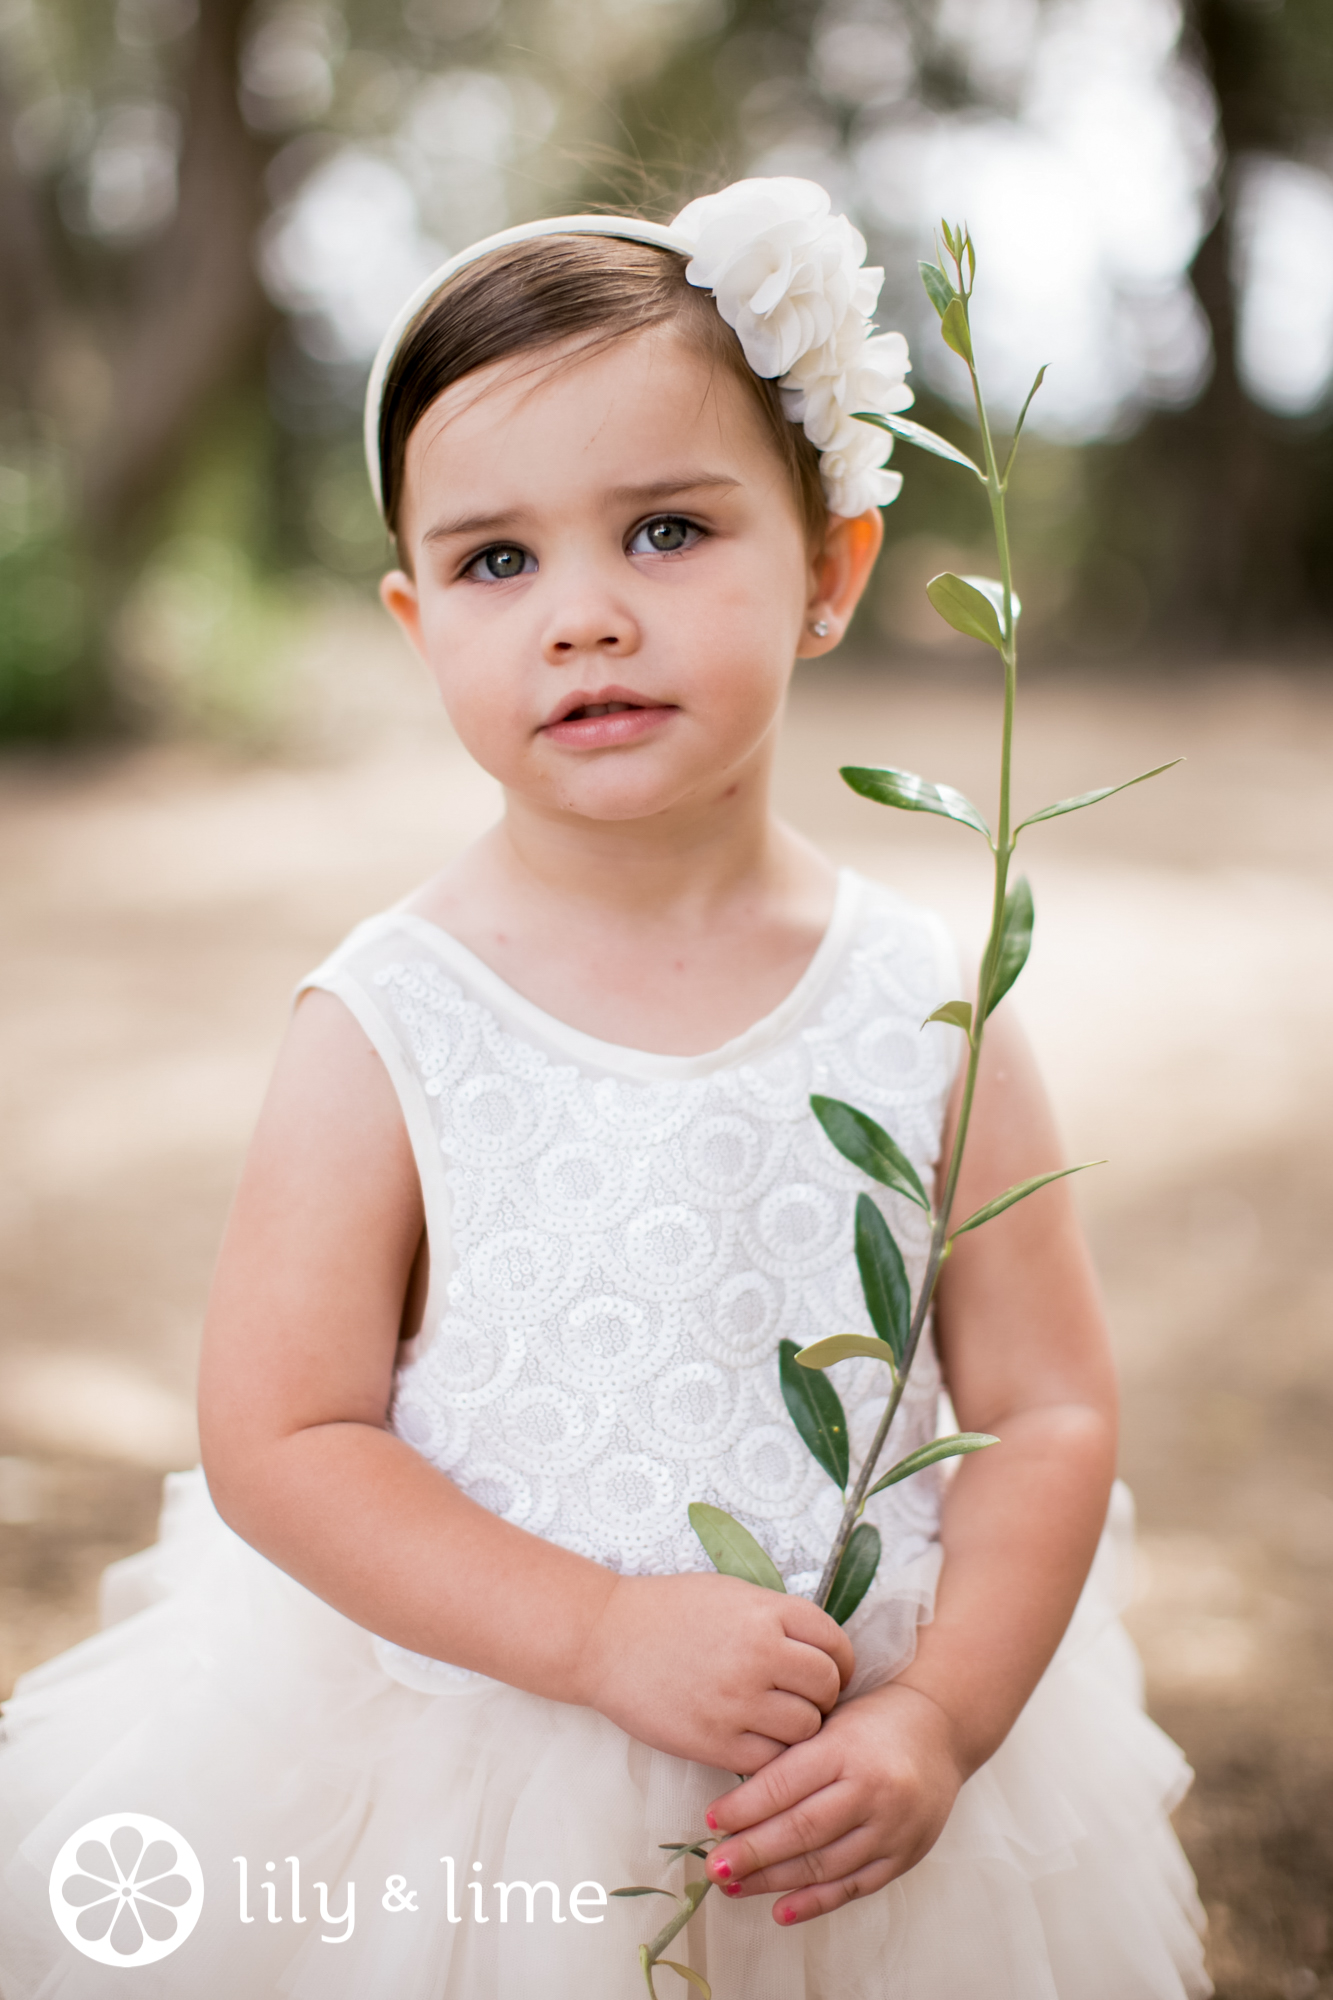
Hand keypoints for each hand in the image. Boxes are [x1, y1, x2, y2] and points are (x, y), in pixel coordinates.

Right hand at [578, 1572, 854, 1772]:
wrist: (605, 1639)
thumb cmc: (667, 1611)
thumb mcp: (730, 1593)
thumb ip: (777, 1617)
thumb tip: (820, 1649)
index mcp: (765, 1612)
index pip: (834, 1642)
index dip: (840, 1661)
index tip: (831, 1671)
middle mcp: (759, 1654)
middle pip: (826, 1687)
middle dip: (825, 1696)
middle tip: (806, 1699)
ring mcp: (737, 1701)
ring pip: (806, 1728)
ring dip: (801, 1727)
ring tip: (779, 1720)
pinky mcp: (715, 1741)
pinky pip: (771, 1759)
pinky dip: (771, 1753)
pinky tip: (755, 1738)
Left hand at [701, 1680, 966, 1924]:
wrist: (941, 1729)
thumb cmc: (873, 1720)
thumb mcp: (831, 1719)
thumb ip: (792, 1757)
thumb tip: (736, 1805)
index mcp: (848, 1747)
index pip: (785, 1784)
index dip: (744, 1807)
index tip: (711, 1821)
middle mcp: (873, 1790)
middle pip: (801, 1830)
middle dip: (751, 1852)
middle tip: (713, 1866)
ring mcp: (892, 1828)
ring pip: (823, 1865)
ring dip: (773, 1881)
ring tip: (734, 1886)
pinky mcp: (904, 1856)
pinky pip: (853, 1887)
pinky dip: (814, 1902)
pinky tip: (780, 1909)